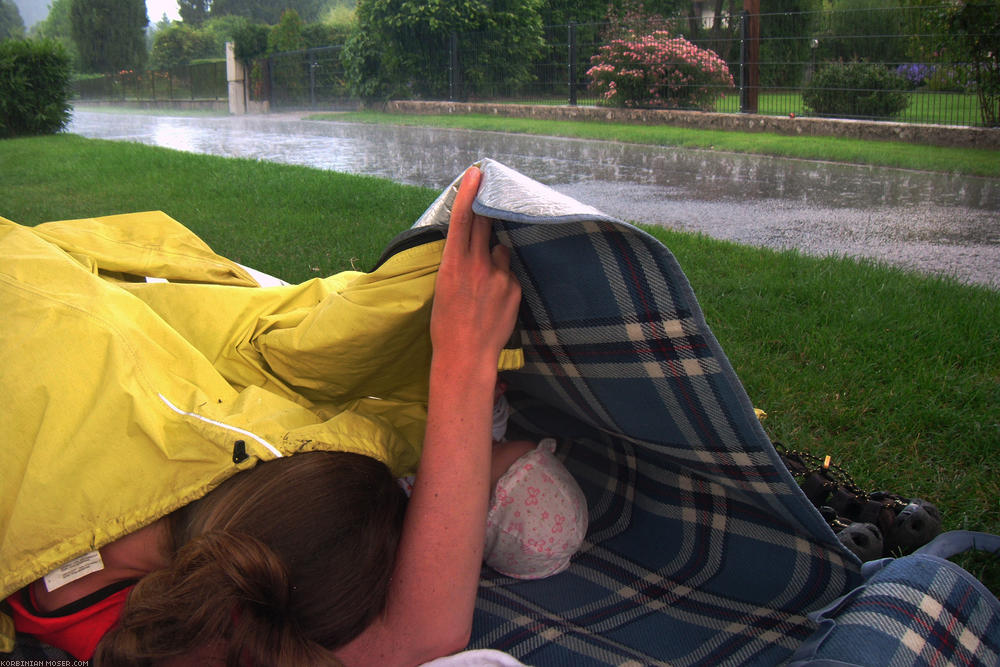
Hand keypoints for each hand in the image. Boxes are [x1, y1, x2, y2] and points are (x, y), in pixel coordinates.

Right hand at [430, 166, 520, 368]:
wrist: (466, 356)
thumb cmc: (447, 325)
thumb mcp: (444, 287)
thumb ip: (461, 263)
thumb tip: (477, 246)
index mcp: (453, 264)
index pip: (462, 219)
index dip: (469, 193)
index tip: (476, 173)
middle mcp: (477, 265)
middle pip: (485, 224)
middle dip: (486, 208)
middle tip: (488, 193)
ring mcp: (499, 276)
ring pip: (501, 252)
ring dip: (495, 259)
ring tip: (485, 285)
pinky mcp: (515, 289)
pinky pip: (510, 274)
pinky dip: (504, 281)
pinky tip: (495, 301)